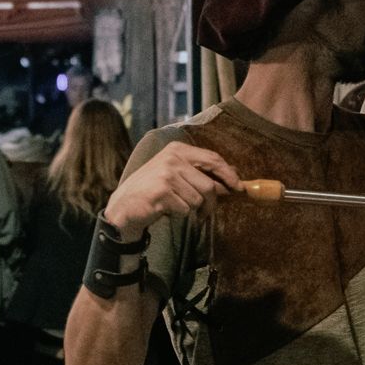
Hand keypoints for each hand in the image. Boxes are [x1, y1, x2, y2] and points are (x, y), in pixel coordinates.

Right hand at [101, 142, 240, 239]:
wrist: (125, 206)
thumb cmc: (154, 191)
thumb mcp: (177, 174)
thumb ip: (201, 172)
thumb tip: (235, 175)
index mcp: (177, 149)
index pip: (212, 158)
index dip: (228, 174)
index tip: (238, 187)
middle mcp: (172, 158)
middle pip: (209, 184)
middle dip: (211, 203)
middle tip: (205, 213)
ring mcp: (167, 174)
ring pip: (198, 200)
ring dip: (191, 210)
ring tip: (176, 207)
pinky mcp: (162, 191)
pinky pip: (185, 209)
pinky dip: (179, 214)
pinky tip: (166, 210)